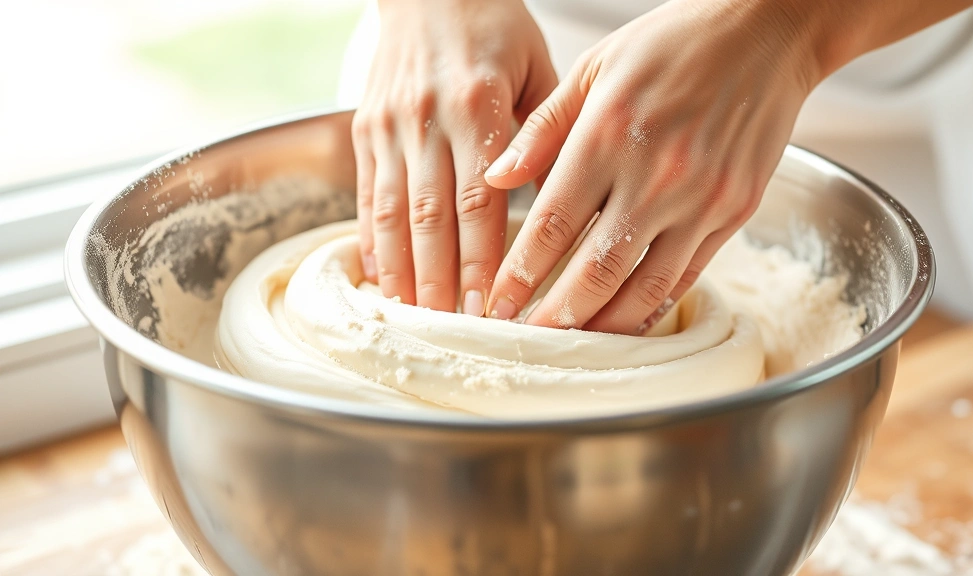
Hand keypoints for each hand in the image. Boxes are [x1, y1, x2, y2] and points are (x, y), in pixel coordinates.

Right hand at [352, 0, 556, 313]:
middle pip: (431, 217)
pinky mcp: (364, 129)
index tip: (492, 307)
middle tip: (455, 331)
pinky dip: (371, 241)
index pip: (480, 200)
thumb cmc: (496, 30)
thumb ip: (542, 137)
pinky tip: (381, 279)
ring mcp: (389, 124)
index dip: (483, 260)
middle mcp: (427, 117)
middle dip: (443, 281)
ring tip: (415, 320)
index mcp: (477, 103)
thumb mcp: (536, 70)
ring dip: (403, 273)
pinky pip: (365, 195)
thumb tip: (551, 206)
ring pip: (392, 213)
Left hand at [483, 0, 817, 333]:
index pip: (554, 223)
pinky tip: (626, 322)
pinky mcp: (735, 212)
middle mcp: (656, 174)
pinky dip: (653, 307)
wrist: (768, 33)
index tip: (498, 303)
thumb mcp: (594, 68)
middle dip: (555, 314)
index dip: (520, 273)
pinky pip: (687, 276)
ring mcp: (701, 200)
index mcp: (609, 134)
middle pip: (595, 269)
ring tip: (572, 343)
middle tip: (526, 339)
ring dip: (604, 325)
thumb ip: (542, 127)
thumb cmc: (673, 44)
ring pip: (644, 287)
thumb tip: (495, 176)